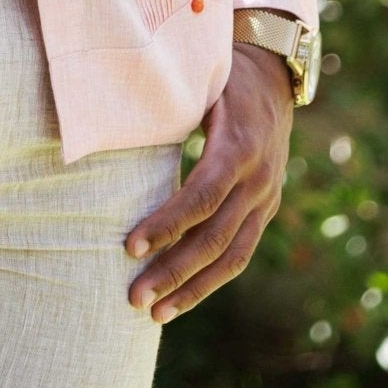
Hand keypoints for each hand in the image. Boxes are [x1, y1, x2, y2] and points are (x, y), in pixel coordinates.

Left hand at [124, 39, 293, 320]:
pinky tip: (181, 298)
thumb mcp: (199, 80)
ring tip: (154, 314)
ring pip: (232, 256)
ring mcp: (266, 198)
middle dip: (174, 271)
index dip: (168, 224)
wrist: (274, 75)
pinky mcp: (265, 209)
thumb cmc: (221, 73)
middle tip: (134, 297)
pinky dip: (211, 279)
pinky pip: (240, 252)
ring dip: (192, 288)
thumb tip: (113, 118)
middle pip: (215, 237)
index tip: (130, 245)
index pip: (202, 196)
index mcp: (240, 145)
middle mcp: (258, 179)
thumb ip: (168, 103)